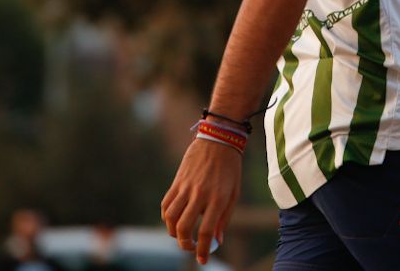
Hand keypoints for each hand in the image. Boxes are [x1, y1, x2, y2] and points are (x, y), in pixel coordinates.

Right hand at [162, 139, 242, 264]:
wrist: (219, 140)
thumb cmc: (230, 169)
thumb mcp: (233, 193)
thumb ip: (224, 218)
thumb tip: (217, 241)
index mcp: (218, 198)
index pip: (206, 231)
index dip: (203, 249)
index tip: (202, 260)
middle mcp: (200, 194)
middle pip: (183, 228)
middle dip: (184, 244)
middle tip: (191, 247)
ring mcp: (186, 187)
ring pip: (170, 218)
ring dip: (173, 232)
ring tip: (182, 234)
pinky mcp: (176, 182)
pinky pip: (165, 205)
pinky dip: (167, 217)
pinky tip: (174, 220)